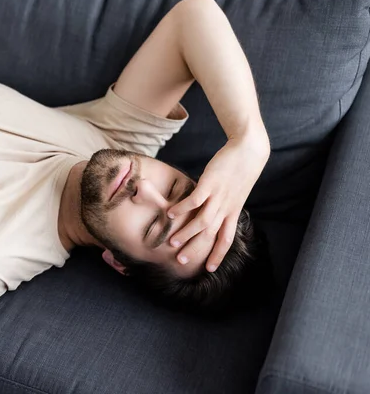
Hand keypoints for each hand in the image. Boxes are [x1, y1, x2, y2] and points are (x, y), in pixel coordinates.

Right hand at [167, 134, 269, 271]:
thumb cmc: (240, 170)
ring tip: (172, 242)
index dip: (218, 254)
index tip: (210, 269)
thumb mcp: (235, 192)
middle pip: (211, 235)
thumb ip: (223, 204)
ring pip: (202, 221)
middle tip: (182, 260)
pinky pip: (195, 200)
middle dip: (196, 249)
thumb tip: (211, 211)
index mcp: (233, 212)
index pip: (226, 239)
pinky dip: (182, 209)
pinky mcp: (210, 183)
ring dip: (186, 233)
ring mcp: (218, 196)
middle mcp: (226, 208)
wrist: (249, 150)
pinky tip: (170, 214)